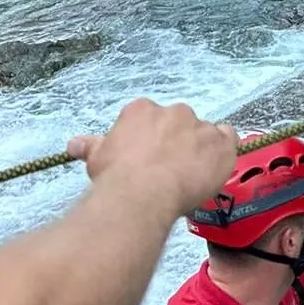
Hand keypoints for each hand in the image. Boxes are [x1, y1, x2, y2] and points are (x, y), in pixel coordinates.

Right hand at [66, 98, 236, 213]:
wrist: (143, 194)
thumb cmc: (117, 176)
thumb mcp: (98, 158)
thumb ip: (92, 146)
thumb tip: (74, 144)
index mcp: (142, 110)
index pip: (151, 118)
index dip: (152, 139)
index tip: (148, 157)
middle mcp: (174, 112)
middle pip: (179, 123)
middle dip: (176, 141)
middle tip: (169, 167)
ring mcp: (200, 126)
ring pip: (205, 132)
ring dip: (200, 147)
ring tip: (191, 172)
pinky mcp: (221, 143)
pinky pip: (229, 138)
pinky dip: (224, 148)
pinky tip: (216, 164)